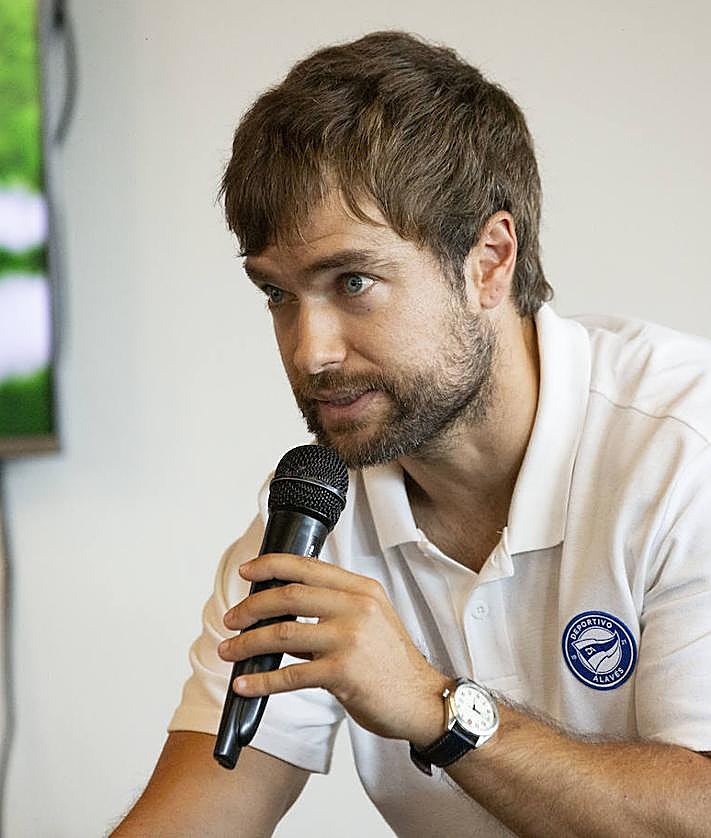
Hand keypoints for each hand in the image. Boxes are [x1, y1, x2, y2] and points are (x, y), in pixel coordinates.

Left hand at [218, 553, 451, 746]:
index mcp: (362, 589)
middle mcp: (357, 606)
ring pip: (283, 633)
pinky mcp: (344, 671)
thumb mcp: (371, 621)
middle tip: (232, 619)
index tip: (247, 571)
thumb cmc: (392, 664)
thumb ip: (333, 611)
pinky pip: (290, 675)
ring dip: (248, 643)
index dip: (271, 565)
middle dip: (252, 607)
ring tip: (229, 651)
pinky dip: (262, 681)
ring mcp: (350, 637)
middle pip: (289, 596)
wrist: (422, 701)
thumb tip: (283, 614)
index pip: (307, 566)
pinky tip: (246, 684)